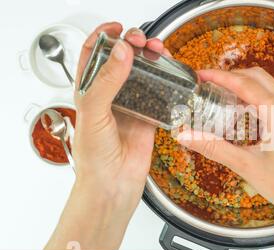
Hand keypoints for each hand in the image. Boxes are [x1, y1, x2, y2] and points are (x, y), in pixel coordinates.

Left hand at [44, 22, 170, 249]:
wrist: (113, 184)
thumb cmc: (94, 157)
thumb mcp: (93, 113)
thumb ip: (106, 81)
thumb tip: (121, 52)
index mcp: (89, 91)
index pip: (94, 55)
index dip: (104, 37)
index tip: (117, 28)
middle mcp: (110, 96)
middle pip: (122, 60)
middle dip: (132, 45)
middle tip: (142, 42)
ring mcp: (131, 105)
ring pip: (143, 74)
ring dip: (151, 60)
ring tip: (159, 52)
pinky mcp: (149, 117)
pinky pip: (160, 94)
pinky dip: (166, 82)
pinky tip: (170, 74)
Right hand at [177, 68, 273, 249]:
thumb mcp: (244, 165)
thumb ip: (213, 147)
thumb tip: (185, 136)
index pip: (244, 84)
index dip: (220, 77)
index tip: (201, 74)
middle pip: (256, 77)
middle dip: (230, 76)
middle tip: (207, 83)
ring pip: (266, 84)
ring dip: (243, 84)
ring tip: (219, 93)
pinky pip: (273, 96)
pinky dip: (254, 95)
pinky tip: (239, 108)